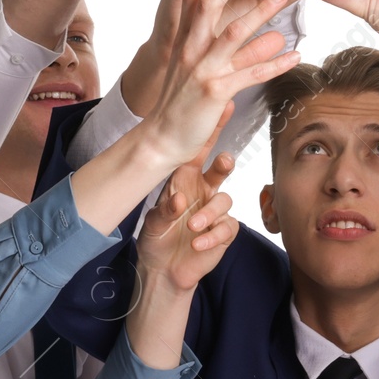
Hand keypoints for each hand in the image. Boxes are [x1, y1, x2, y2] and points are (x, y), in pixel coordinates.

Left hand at [136, 139, 239, 292]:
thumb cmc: (156, 238)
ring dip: (208, 213)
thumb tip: (180, 200)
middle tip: (222, 162)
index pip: (198, 151)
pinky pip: (226, 227)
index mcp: (185, 179)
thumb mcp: (152, 223)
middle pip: (221, 168)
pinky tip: (197, 243)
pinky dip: (211, 235)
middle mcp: (202, 190)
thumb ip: (164, 211)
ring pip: (224, 200)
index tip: (223, 107)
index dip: (211, 131)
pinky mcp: (224, 232)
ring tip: (192, 227)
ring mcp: (214, 211)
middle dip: (224, 163)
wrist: (163, 270)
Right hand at [138, 0, 301, 166]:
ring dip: (259, 13)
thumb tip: (278, 39)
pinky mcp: (213, 91)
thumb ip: (247, 53)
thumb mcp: (216, 72)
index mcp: (187, 38)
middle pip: (210, 2)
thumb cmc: (187, 104)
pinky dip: (273, 64)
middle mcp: (191, 48)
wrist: (162, 139)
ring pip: (232, 34)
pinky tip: (296, 56)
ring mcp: (201, 68)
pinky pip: (248, 75)